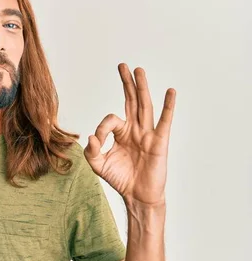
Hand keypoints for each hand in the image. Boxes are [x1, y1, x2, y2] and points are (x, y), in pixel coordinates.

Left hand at [84, 63, 175, 206]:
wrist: (137, 195)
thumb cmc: (120, 178)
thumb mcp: (98, 164)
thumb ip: (91, 150)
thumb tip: (90, 136)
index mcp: (121, 132)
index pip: (110, 119)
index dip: (101, 129)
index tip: (97, 142)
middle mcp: (135, 129)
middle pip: (131, 100)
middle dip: (127, 83)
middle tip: (123, 65)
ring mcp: (147, 133)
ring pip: (144, 106)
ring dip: (141, 87)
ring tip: (138, 70)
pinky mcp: (159, 141)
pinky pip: (164, 121)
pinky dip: (168, 106)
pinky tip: (170, 91)